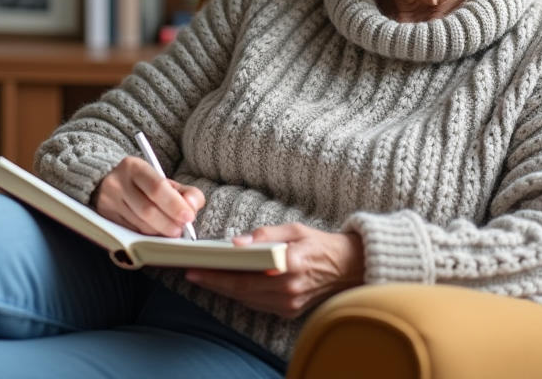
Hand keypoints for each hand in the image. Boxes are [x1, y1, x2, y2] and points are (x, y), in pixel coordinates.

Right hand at [92, 156, 204, 237]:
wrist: (112, 185)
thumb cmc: (145, 186)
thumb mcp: (165, 182)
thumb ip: (186, 193)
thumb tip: (192, 207)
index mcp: (134, 167)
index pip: (157, 188)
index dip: (175, 205)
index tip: (189, 217)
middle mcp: (117, 182)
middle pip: (147, 210)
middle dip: (168, 223)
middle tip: (181, 230)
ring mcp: (108, 201)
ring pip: (139, 224)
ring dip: (159, 232)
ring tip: (170, 232)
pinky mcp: (104, 217)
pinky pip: (130, 232)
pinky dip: (147, 236)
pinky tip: (154, 234)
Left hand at [185, 222, 364, 317]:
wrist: (348, 268)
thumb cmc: (320, 244)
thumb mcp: (295, 229)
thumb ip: (265, 235)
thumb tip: (237, 242)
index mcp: (291, 265)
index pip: (245, 275)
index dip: (218, 274)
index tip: (197, 268)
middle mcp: (289, 289)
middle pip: (241, 290)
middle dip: (214, 282)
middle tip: (192, 273)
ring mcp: (289, 304)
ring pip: (247, 300)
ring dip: (224, 289)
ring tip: (205, 277)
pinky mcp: (290, 312)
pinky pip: (258, 304)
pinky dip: (241, 295)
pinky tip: (229, 284)